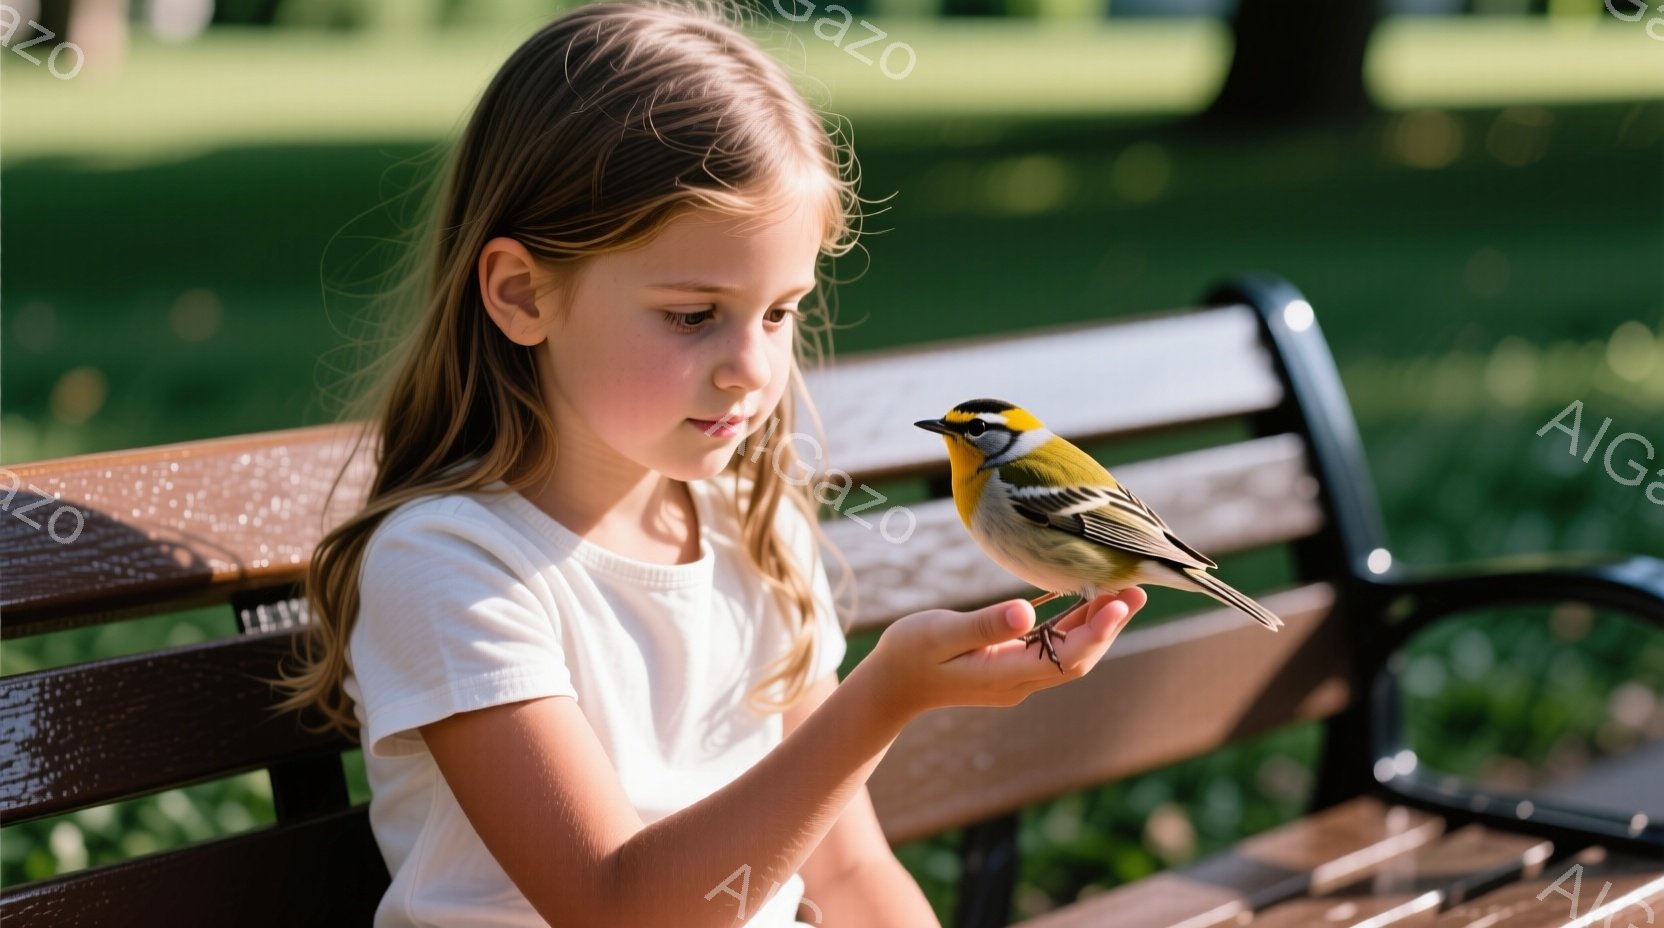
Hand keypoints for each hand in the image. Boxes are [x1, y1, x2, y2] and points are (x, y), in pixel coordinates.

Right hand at [862, 588, 1146, 717]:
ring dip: (1095, 626)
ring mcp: (1016, 679)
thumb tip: (1027, 612)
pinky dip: (1073, 627)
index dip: (1096, 632)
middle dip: (1108, 626)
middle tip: (1134, 589)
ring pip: (1068, 654)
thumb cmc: (909, 653)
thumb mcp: (940, 632)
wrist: (890, 688)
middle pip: (1077, 658)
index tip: (1117, 603)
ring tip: (1123, 592)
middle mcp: (1018, 682)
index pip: (1065, 658)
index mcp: (1005, 675)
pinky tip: (1085, 604)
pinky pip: (1053, 650)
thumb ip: (983, 624)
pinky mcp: (1011, 668)